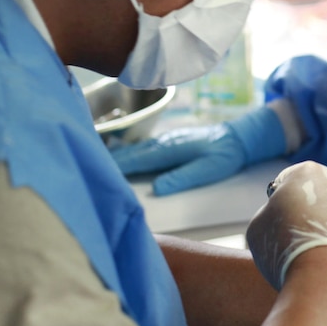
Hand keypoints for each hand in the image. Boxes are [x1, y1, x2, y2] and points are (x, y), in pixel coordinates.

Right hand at [109, 105, 285, 195]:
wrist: (239, 137)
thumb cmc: (224, 155)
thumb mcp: (207, 170)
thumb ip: (182, 178)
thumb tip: (156, 189)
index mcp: (170, 149)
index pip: (138, 159)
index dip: (118, 166)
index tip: (98, 171)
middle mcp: (164, 142)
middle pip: (132, 153)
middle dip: (110, 159)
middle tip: (87, 165)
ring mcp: (167, 140)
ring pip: (136, 149)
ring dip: (118, 155)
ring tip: (98, 162)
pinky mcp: (171, 141)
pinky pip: (145, 148)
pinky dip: (131, 153)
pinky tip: (125, 157)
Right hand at [246, 162, 326, 315]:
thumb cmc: (288, 252)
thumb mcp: (257, 227)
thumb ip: (269, 213)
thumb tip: (279, 217)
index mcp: (309, 173)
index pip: (289, 180)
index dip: (279, 202)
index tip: (277, 222)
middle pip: (320, 196)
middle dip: (310, 215)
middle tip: (297, 243)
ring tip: (318, 260)